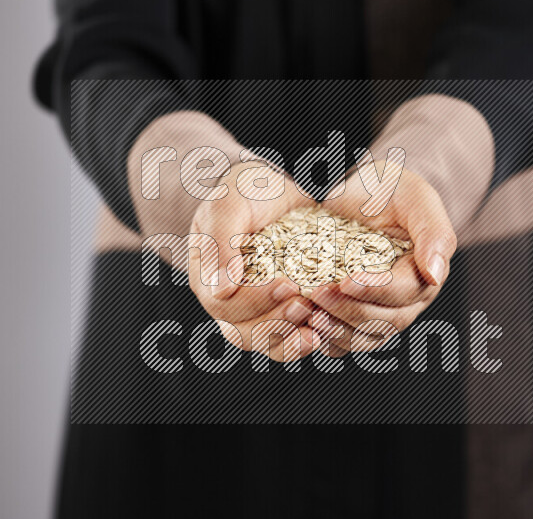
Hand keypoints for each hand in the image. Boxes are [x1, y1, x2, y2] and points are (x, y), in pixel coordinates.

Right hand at [188, 161, 323, 361]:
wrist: (276, 191)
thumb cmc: (246, 190)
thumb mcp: (229, 202)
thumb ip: (220, 242)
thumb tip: (221, 289)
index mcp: (206, 276)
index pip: (223, 304)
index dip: (254, 301)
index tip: (286, 284)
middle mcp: (226, 300)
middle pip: (242, 332)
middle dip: (275, 323)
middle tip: (304, 306)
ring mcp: (252, 310)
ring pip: (265, 342)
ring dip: (290, 340)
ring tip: (318, 328)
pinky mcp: (278, 311)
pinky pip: (286, 340)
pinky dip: (303, 341)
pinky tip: (325, 332)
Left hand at [310, 164, 456, 352]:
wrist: (357, 190)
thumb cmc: (389, 189)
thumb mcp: (416, 198)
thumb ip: (434, 233)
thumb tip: (436, 274)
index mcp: (425, 273)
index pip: (406, 292)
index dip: (377, 290)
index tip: (346, 281)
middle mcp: (406, 299)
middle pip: (385, 321)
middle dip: (350, 310)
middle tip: (318, 293)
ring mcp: (380, 311)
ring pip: (365, 337)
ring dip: (337, 331)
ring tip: (310, 316)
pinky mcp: (354, 316)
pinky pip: (345, 341)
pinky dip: (326, 339)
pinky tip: (305, 327)